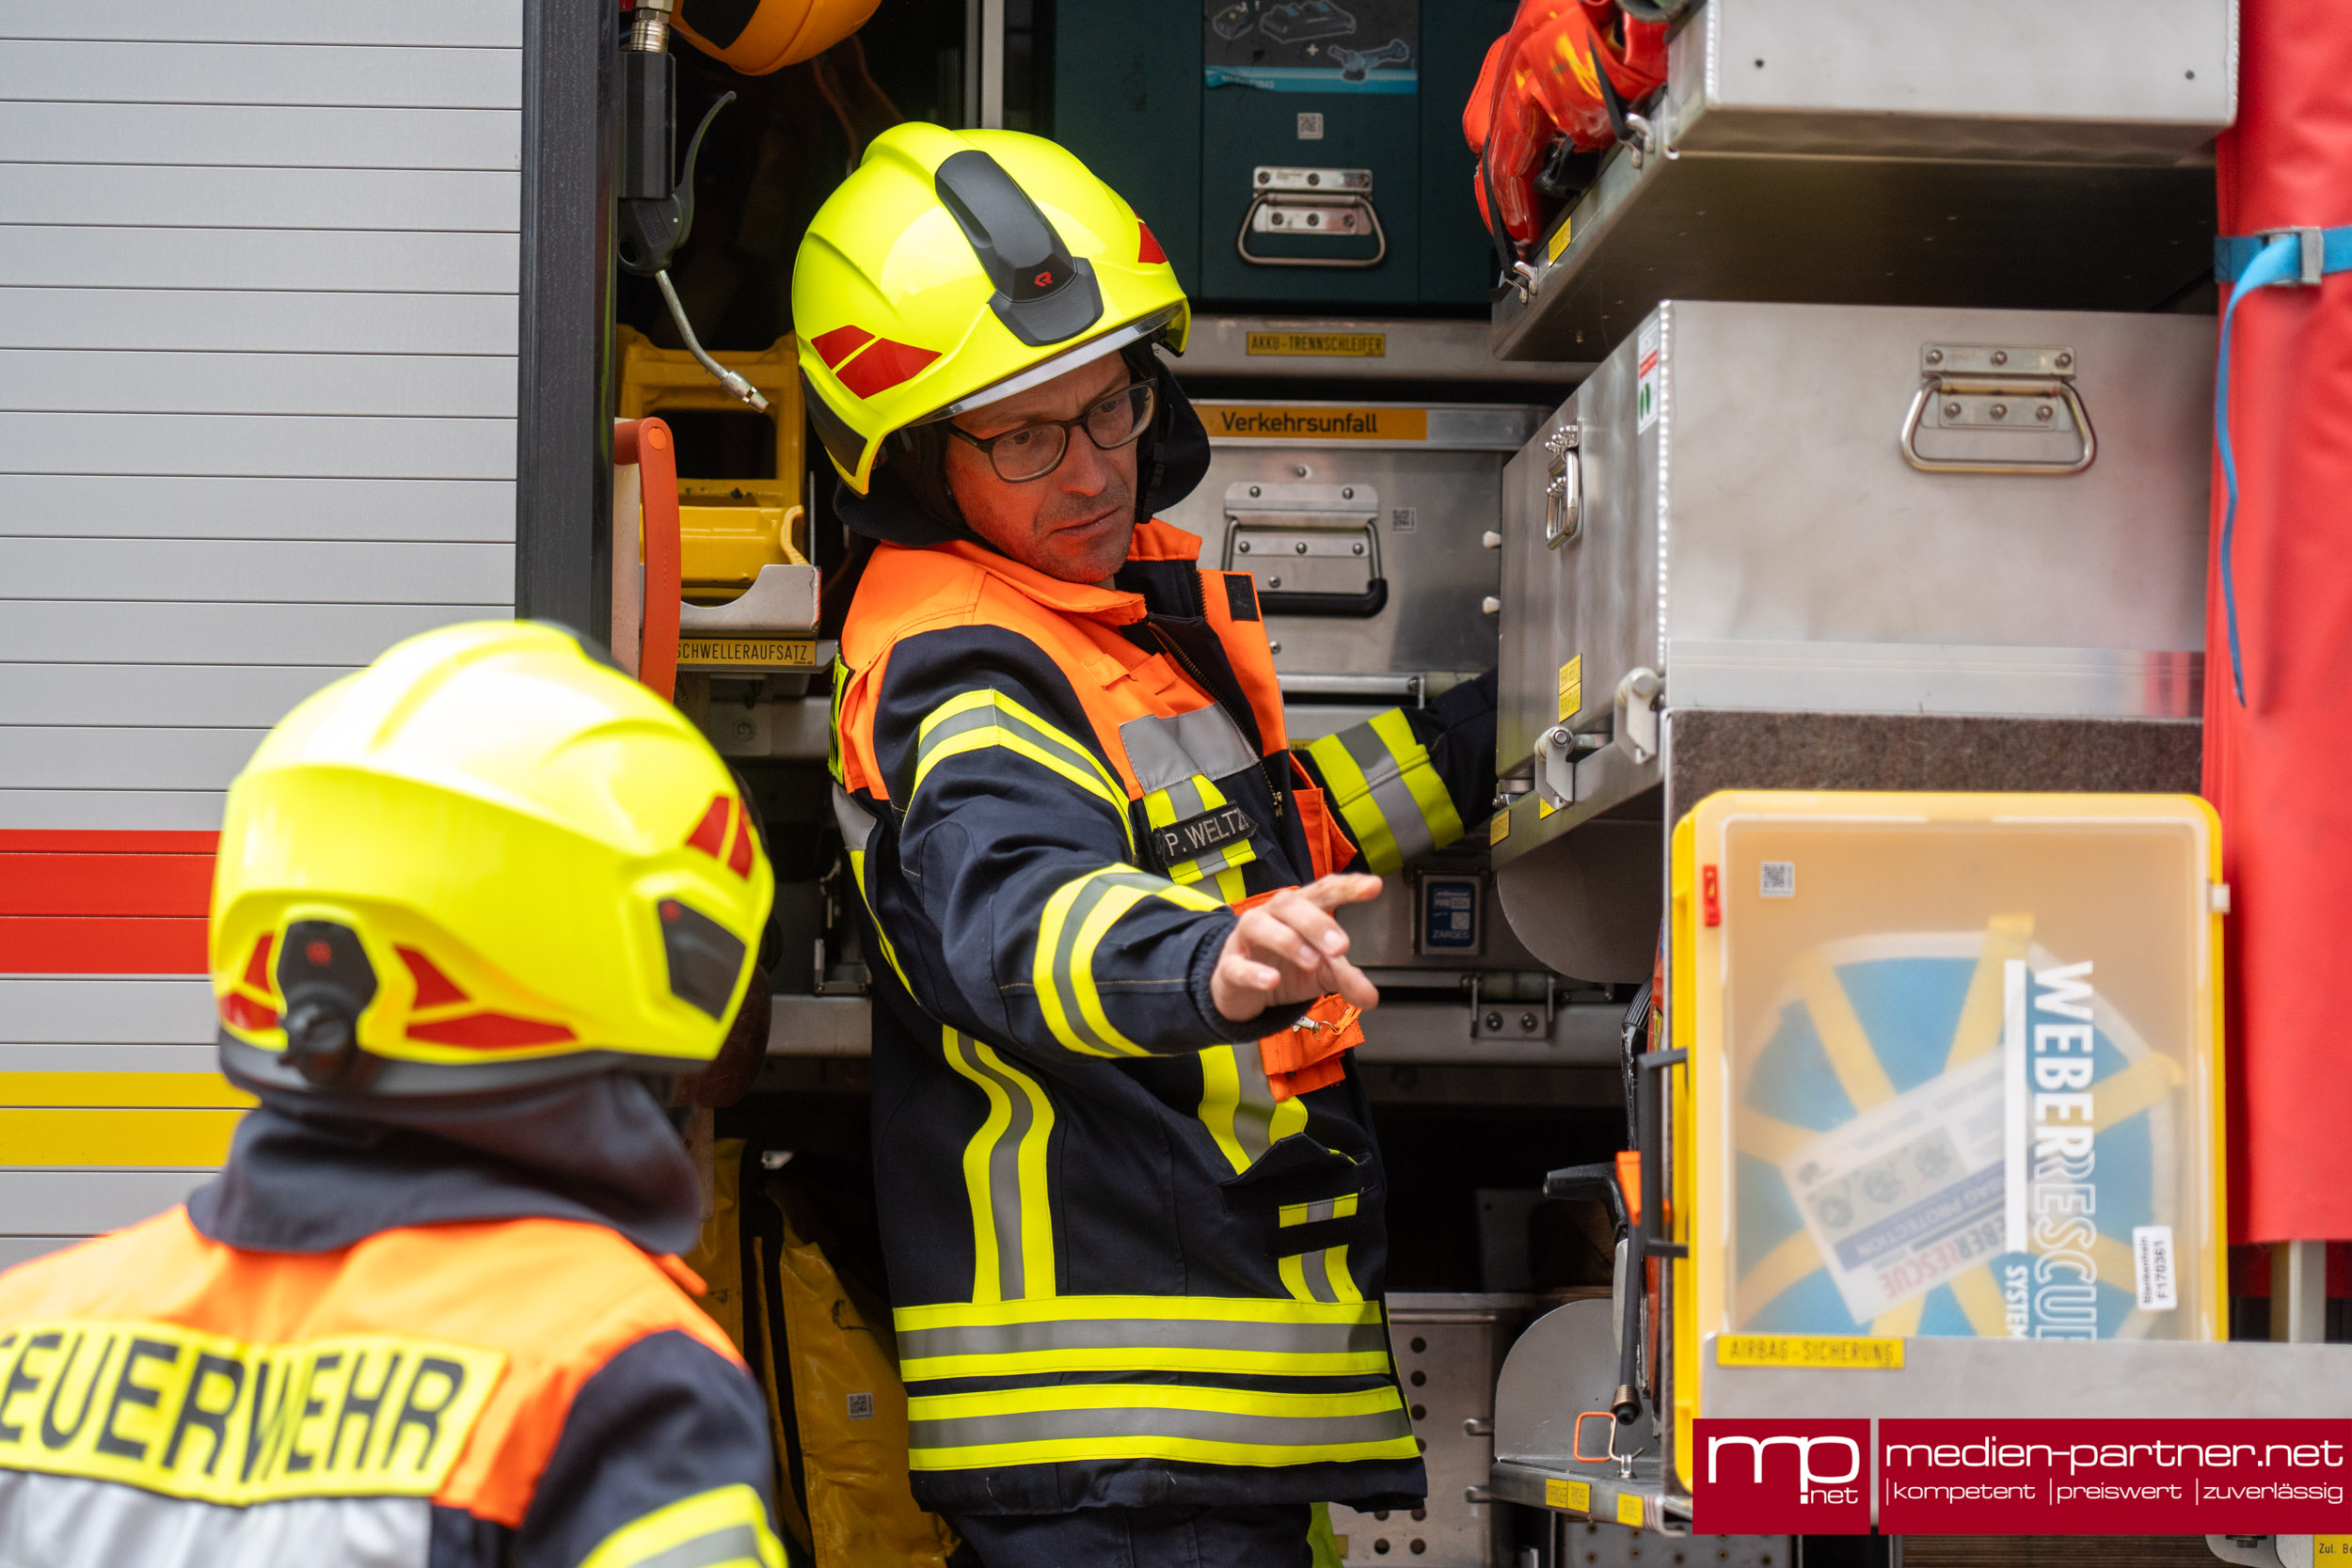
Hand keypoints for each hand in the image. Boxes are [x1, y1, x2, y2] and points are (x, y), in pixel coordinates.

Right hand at [1209, 873, 1383, 1024]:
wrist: (1241, 991)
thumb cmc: (1284, 967)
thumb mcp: (1322, 974)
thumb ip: (1347, 979)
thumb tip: (1371, 997)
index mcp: (1300, 911)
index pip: (1324, 890)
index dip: (1348, 886)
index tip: (1373, 886)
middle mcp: (1272, 916)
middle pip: (1291, 903)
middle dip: (1317, 922)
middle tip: (1341, 947)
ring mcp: (1247, 939)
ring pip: (1260, 925)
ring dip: (1288, 941)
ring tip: (1312, 961)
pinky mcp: (1229, 967)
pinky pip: (1237, 965)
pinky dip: (1254, 972)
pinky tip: (1272, 980)